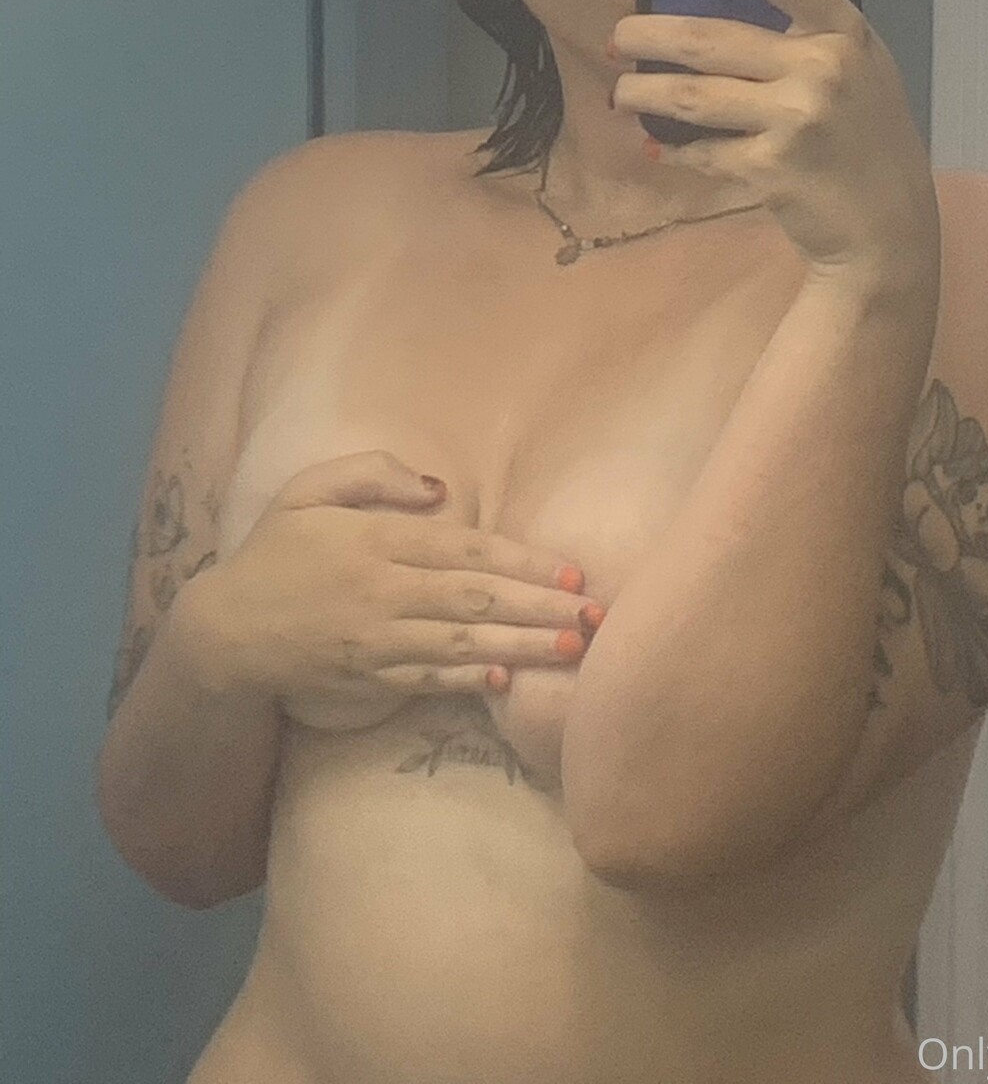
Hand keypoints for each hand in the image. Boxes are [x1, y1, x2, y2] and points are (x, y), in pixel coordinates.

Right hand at [182, 450, 603, 731]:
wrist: (223, 630)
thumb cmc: (276, 549)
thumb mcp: (310, 489)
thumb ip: (374, 475)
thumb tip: (439, 489)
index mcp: (378, 540)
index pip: (466, 550)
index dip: (524, 562)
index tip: (572, 573)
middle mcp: (383, 591)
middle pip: (476, 598)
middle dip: (541, 608)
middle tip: (595, 616)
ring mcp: (376, 639)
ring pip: (461, 642)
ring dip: (521, 647)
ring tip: (572, 651)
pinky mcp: (367, 676)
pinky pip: (426, 678)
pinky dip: (467, 680)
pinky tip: (506, 681)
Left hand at [610, 0, 939, 287]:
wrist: (889, 225)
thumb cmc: (869, 140)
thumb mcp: (861, 71)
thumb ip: (809, 37)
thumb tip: (716, 8)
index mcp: (844, 31)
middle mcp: (821, 67)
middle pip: (707, 38)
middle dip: (647, 36)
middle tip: (619, 39)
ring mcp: (794, 119)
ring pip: (692, 96)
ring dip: (644, 94)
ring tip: (620, 94)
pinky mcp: (770, 168)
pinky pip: (703, 151)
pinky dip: (676, 149)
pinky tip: (661, 147)